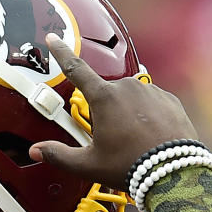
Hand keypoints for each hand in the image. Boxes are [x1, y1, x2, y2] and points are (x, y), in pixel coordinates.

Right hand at [29, 33, 198, 189]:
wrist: (175, 172)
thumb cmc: (131, 166)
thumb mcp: (89, 164)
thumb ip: (60, 155)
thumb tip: (37, 151)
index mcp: (104, 97)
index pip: (75, 69)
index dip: (61, 53)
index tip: (53, 38)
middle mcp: (128, 87)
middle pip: (106, 95)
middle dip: (105, 113)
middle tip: (112, 140)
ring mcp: (151, 91)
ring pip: (130, 100)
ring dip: (127, 114)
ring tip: (134, 141)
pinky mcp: (170, 100)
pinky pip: (152, 104)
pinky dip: (148, 117)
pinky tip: (150, 137)